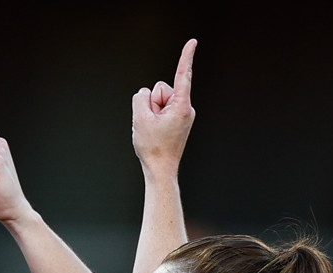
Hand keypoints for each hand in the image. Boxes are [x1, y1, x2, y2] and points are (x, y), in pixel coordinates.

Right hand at [132, 38, 196, 175]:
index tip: (193, 41)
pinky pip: (161, 110)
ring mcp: (182, 115)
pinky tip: (155, 132)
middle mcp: (186, 108)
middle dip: (152, 103)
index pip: (183, 75)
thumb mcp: (139, 119)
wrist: (160, 170)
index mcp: (181, 106)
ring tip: (154, 130)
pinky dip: (154, 118)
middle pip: (161, 89)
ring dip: (152, 113)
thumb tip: (145, 94)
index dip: (186, 56)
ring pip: (159, 101)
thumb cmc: (153, 148)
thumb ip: (140, 98)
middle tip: (152, 125)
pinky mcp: (177, 120)